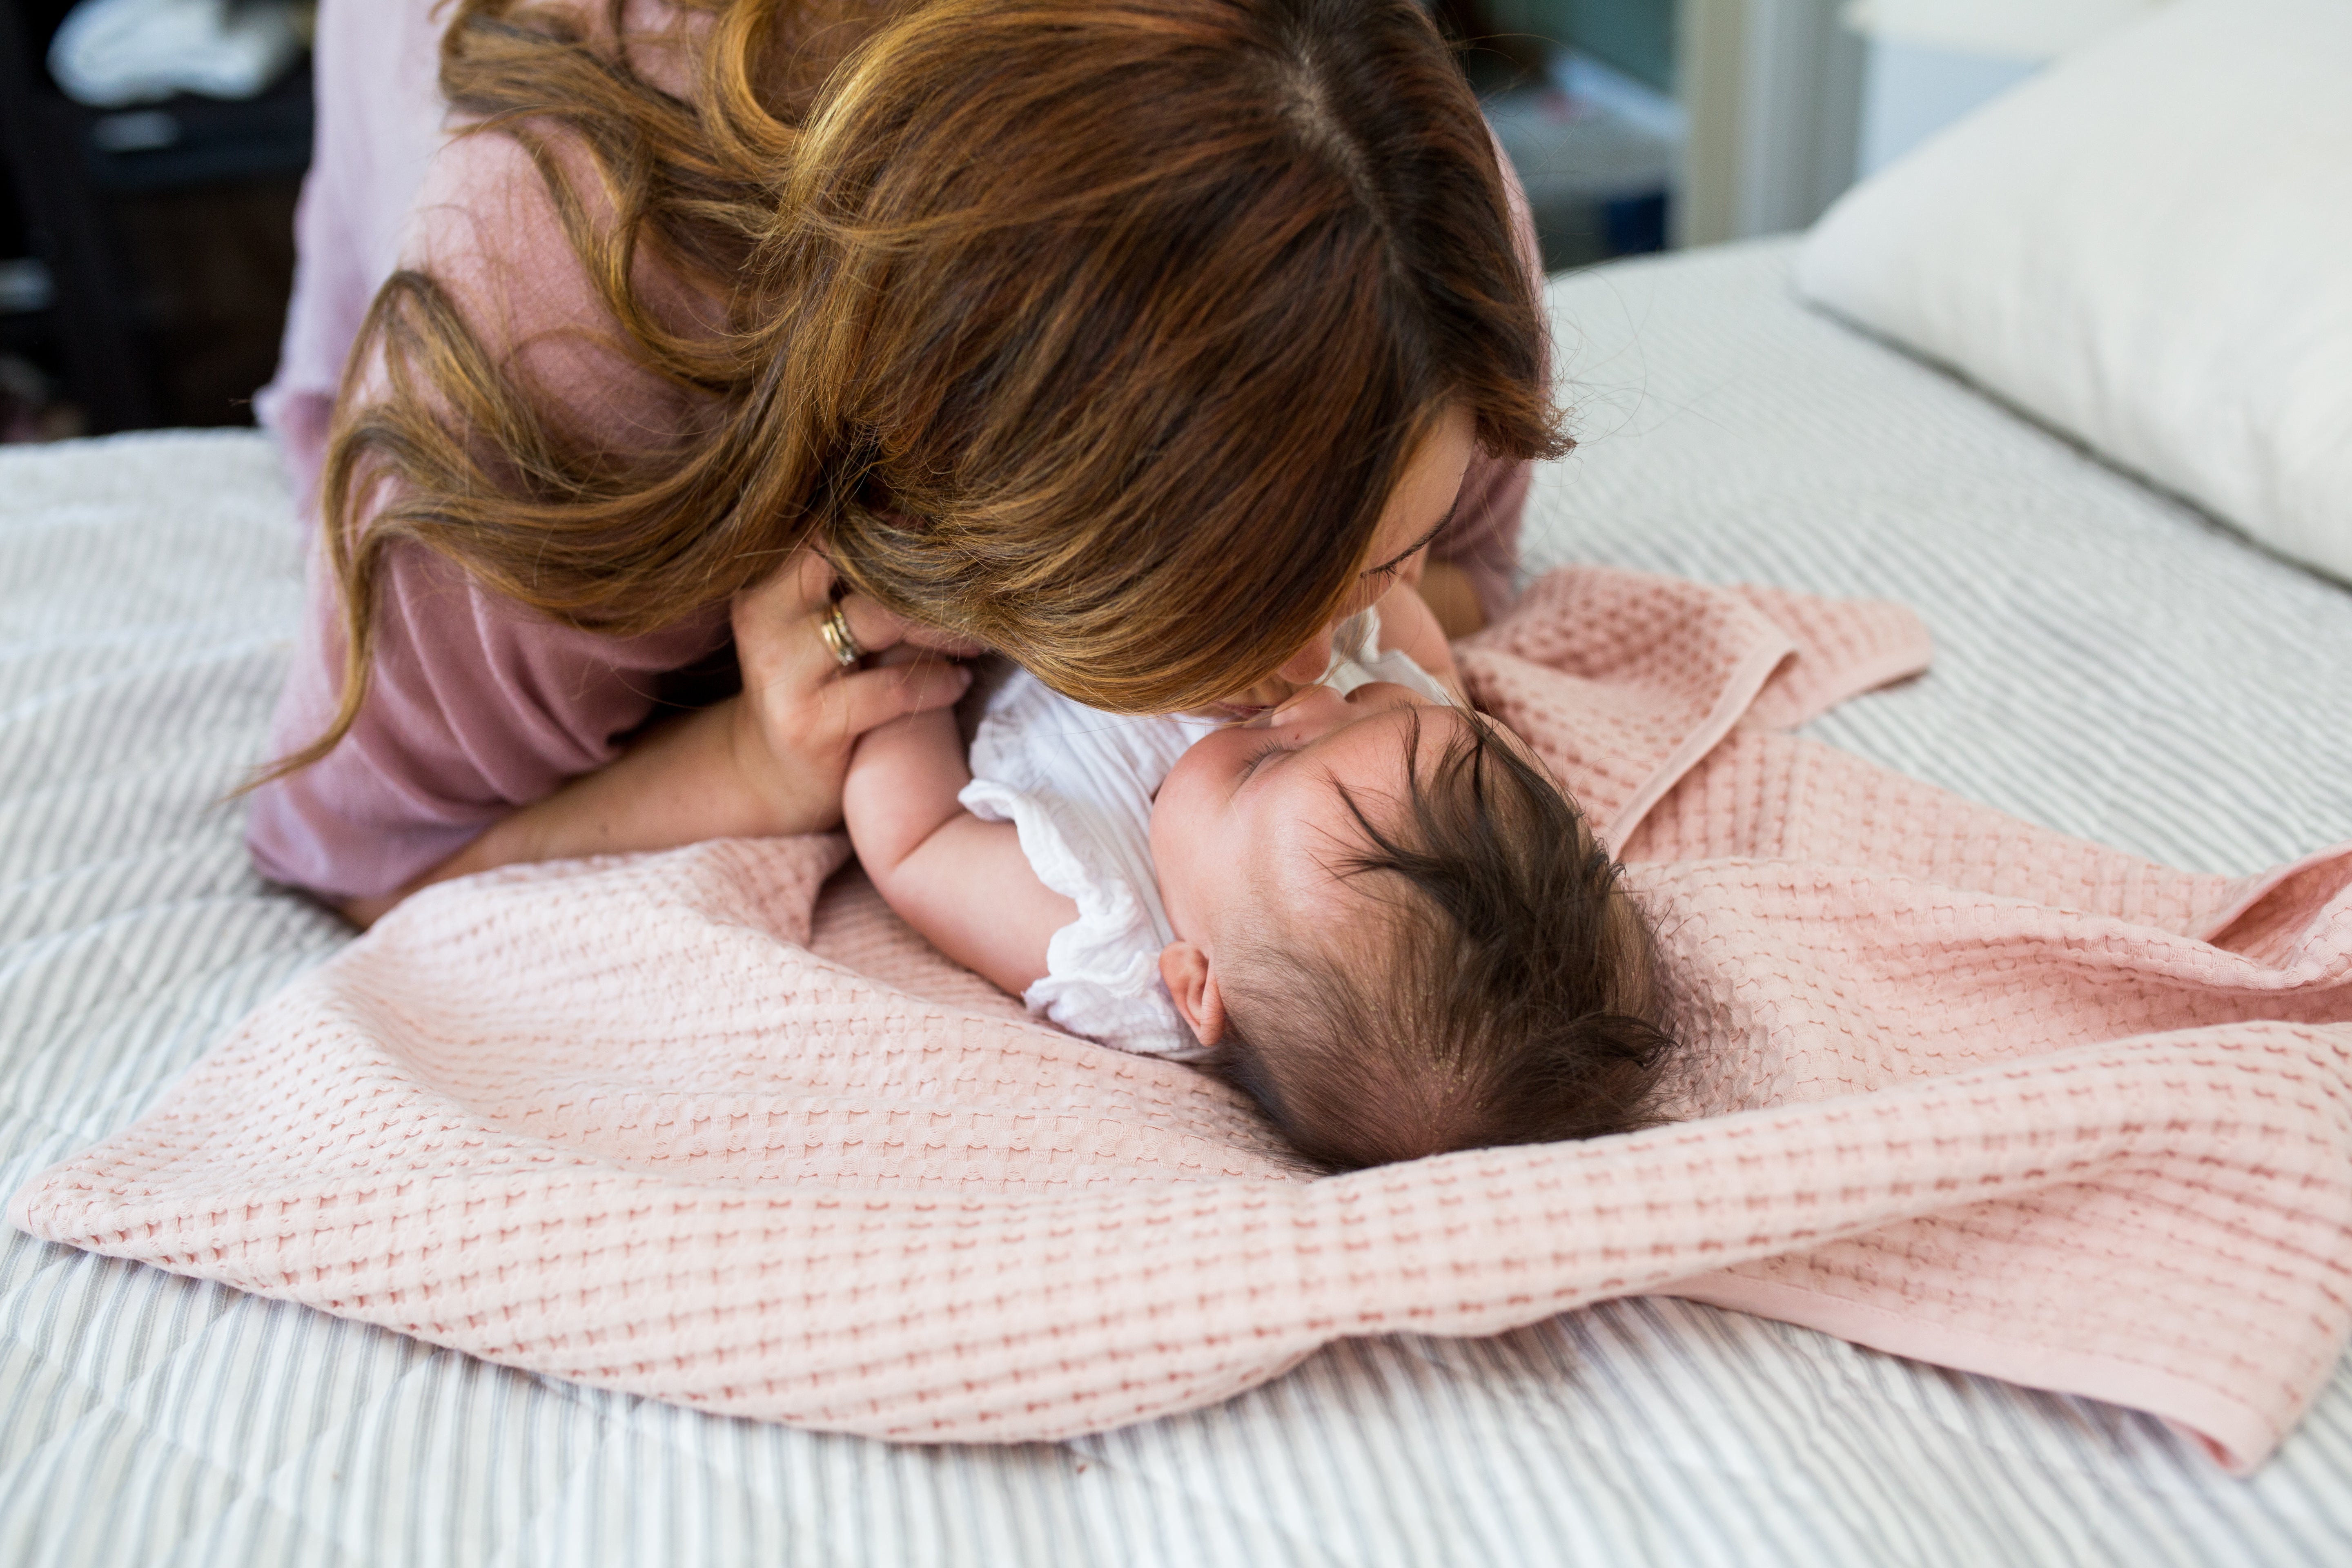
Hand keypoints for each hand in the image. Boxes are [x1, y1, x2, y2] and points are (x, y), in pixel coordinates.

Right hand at [728, 548, 974, 834]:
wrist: (770, 773)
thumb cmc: (815, 684)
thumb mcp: (820, 625)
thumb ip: (855, 582)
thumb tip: (933, 529)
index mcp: (766, 584)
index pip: (828, 529)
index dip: (887, 523)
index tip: (939, 533)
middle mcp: (765, 619)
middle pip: (853, 560)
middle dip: (920, 569)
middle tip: (972, 581)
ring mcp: (783, 672)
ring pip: (879, 620)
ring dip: (941, 625)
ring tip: (975, 636)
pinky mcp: (809, 723)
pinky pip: (892, 689)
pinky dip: (938, 681)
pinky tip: (959, 681)